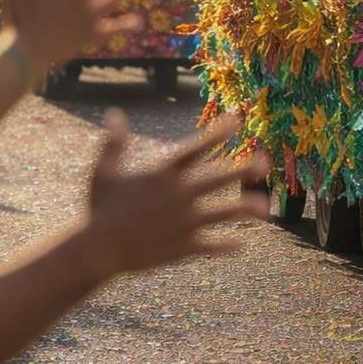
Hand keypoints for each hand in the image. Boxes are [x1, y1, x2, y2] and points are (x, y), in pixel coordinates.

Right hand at [80, 110, 267, 278]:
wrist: (97, 249)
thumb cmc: (98, 207)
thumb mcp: (102, 170)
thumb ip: (113, 142)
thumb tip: (114, 114)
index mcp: (162, 174)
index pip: (195, 149)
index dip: (216, 133)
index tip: (236, 121)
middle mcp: (178, 195)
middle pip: (218, 179)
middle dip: (243, 169)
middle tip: (265, 163)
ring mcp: (183, 223)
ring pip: (222, 213)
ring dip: (245, 209)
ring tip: (264, 208)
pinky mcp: (182, 248)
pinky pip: (210, 247)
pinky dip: (225, 247)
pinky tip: (240, 245)